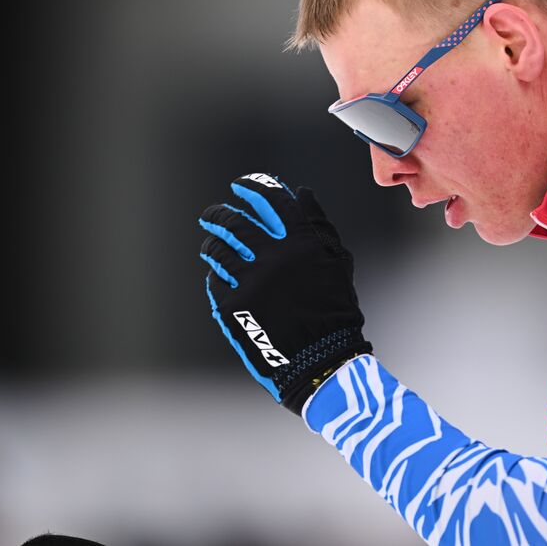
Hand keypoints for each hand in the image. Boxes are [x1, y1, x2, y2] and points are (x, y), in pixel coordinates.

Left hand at [197, 173, 371, 413]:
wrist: (320, 360)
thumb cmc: (333, 308)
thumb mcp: (336, 261)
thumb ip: (317, 223)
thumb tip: (300, 192)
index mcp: (302, 241)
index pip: (271, 199)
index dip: (253, 186)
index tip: (240, 185)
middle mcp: (273, 257)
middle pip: (235, 222)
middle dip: (220, 214)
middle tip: (213, 214)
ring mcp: (250, 282)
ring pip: (218, 250)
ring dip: (212, 243)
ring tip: (211, 243)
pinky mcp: (232, 307)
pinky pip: (216, 282)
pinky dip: (217, 276)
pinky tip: (219, 276)